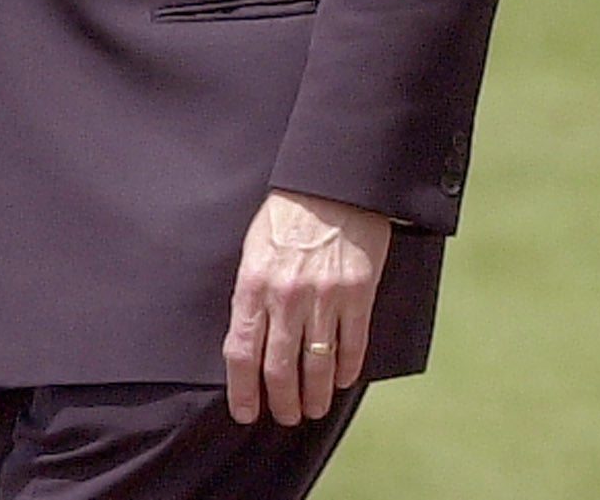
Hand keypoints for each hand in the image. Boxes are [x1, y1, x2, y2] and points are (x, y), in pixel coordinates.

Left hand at [223, 188, 391, 425]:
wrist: (333, 184)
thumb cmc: (287, 217)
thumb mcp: (253, 252)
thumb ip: (250, 298)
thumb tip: (249, 345)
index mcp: (253, 285)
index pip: (241, 354)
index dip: (243, 392)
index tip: (246, 413)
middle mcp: (286, 297)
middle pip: (279, 369)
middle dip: (282, 403)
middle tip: (286, 415)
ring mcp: (324, 297)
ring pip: (316, 367)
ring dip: (314, 396)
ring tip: (314, 409)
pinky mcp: (358, 293)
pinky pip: (353, 346)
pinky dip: (347, 371)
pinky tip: (342, 381)